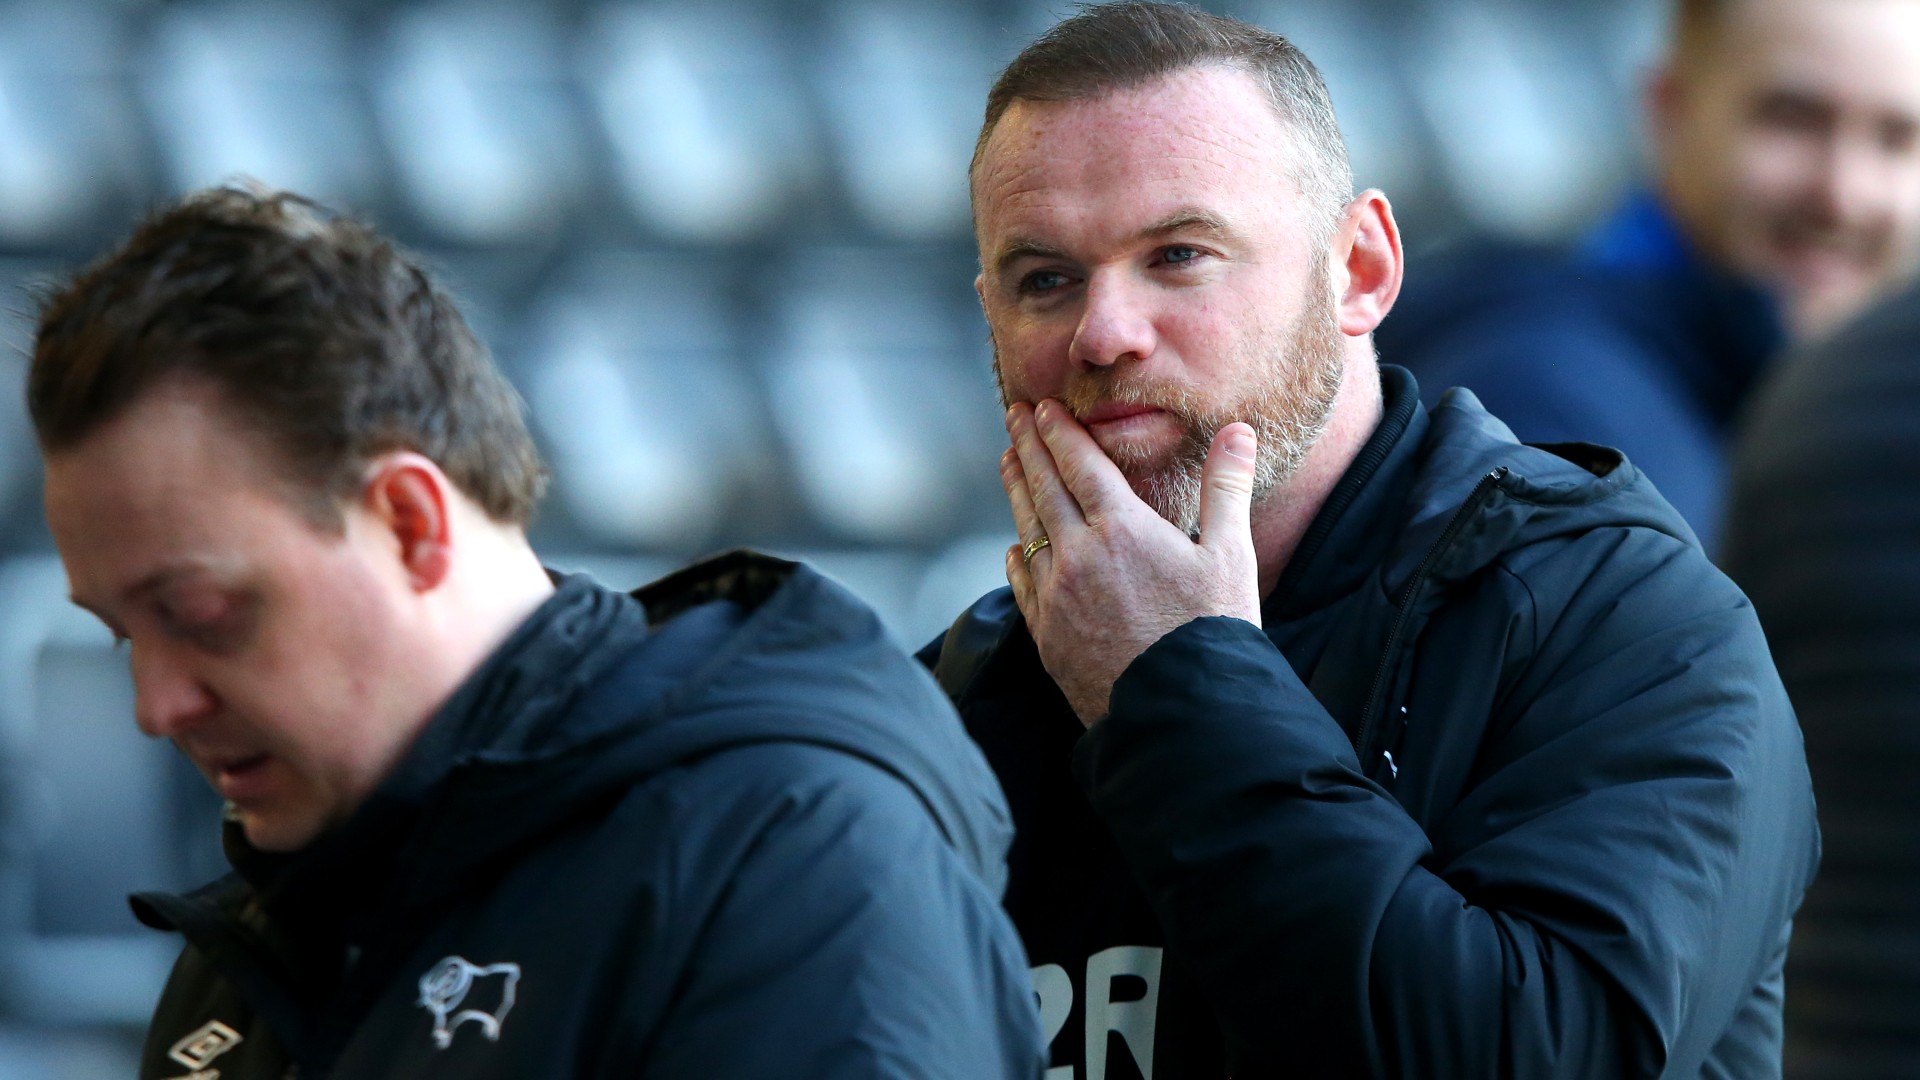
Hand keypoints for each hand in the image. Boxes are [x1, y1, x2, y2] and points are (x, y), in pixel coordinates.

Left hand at [1002, 400, 1262, 726]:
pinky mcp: (1047, 634)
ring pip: (1027, 529)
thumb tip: (1238, 431)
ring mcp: (1057, 596)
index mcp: (1122, 529)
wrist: (1178, 714)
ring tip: (1007, 463)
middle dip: (1028, 447)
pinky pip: (1023, 582)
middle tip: (1014, 417)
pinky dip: (1018, 554)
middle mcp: (1078, 556)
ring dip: (1017, 491)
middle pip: (1044, 488)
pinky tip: (1015, 545)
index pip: (1080, 464)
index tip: (1043, 407)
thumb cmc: (1211, 634)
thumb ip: (1227, 488)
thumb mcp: (1231, 555)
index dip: (1059, 432)